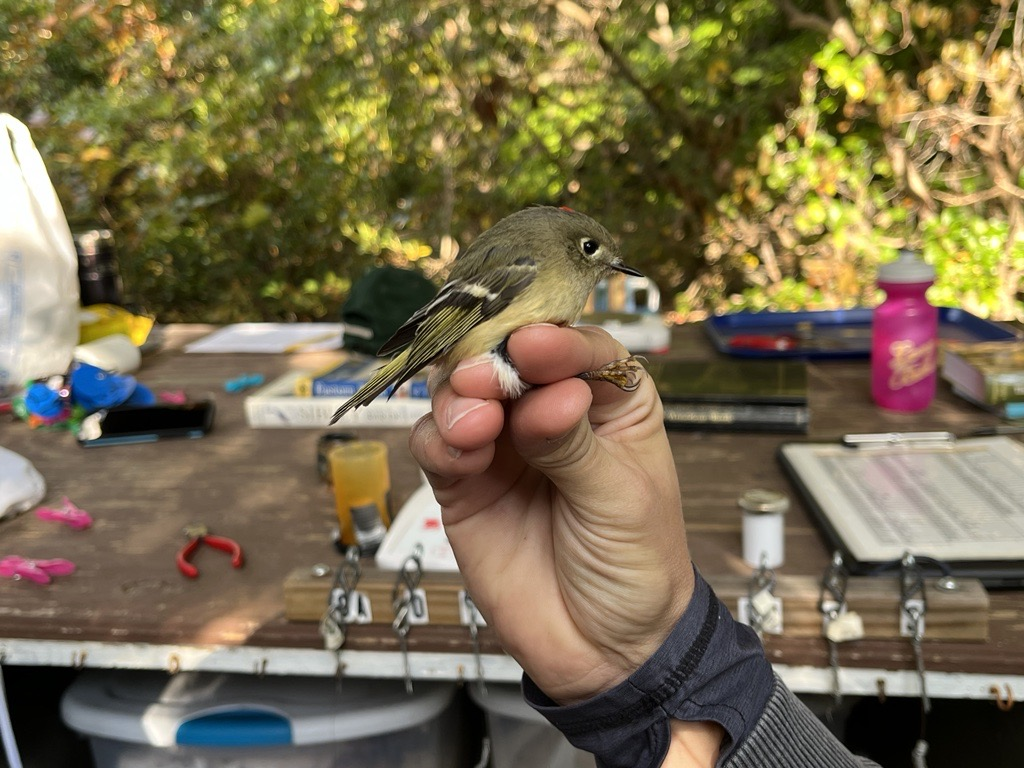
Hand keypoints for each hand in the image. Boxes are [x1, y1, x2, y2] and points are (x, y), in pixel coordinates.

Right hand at [409, 324, 694, 703]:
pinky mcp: (464, 484)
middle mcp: (551, 412)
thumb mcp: (622, 500)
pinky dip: (439, 441)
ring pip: (463, 395)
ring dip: (460, 399)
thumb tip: (551, 393)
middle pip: (509, 361)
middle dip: (493, 362)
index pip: (581, 350)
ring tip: (475, 424)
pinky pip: (438, 446)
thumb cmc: (637, 565)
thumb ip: (576, 445)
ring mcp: (503, 446)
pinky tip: (460, 454)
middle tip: (484, 378)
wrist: (605, 650)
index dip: (555, 342)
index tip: (533, 346)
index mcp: (610, 403)